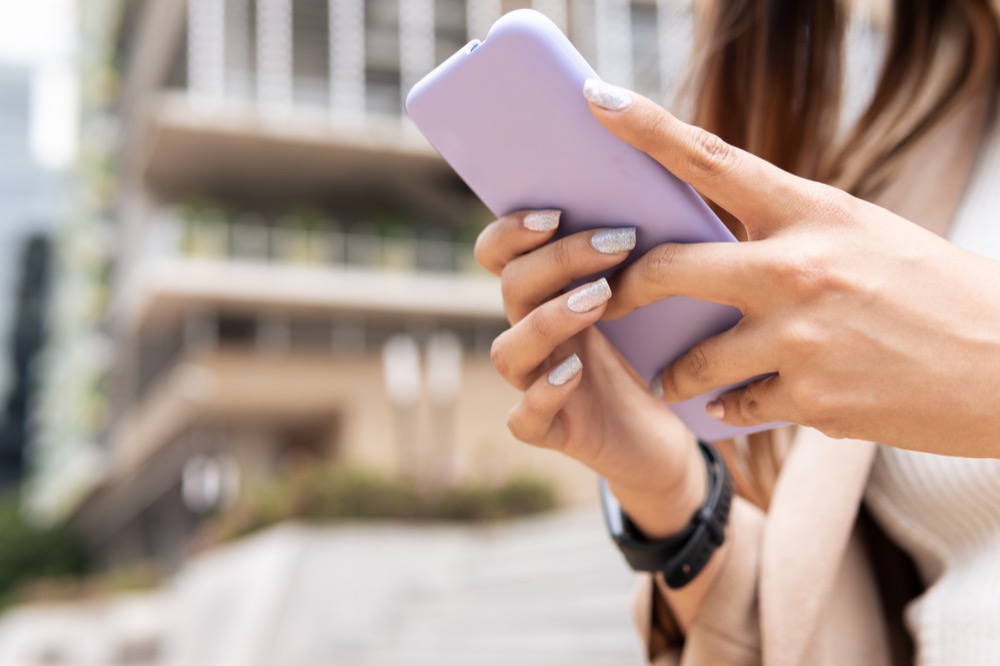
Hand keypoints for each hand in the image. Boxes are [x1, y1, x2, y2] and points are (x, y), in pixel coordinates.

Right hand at [474, 211, 706, 537]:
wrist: (663, 439)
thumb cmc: (653, 360)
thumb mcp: (646, 302)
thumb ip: (633, 260)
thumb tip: (655, 199)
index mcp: (545, 298)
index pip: (498, 255)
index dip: (511, 231)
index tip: (556, 212)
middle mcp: (532, 337)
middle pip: (512, 288)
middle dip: (559, 260)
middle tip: (616, 244)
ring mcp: (534, 385)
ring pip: (507, 351)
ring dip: (547, 321)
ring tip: (598, 301)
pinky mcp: (550, 432)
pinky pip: (524, 418)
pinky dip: (543, 394)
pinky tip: (574, 373)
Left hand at [584, 79, 999, 456]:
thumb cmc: (934, 290)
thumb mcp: (862, 235)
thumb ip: (788, 234)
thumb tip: (715, 244)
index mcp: (813, 213)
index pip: (711, 159)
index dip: (645, 126)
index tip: (596, 99)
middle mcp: (798, 269)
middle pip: (668, 270)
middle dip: (621, 290)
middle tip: (602, 300)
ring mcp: (802, 338)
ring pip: (693, 360)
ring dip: (675, 373)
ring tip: (672, 377)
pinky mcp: (813, 399)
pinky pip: (736, 405)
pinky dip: (729, 406)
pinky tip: (742, 400)